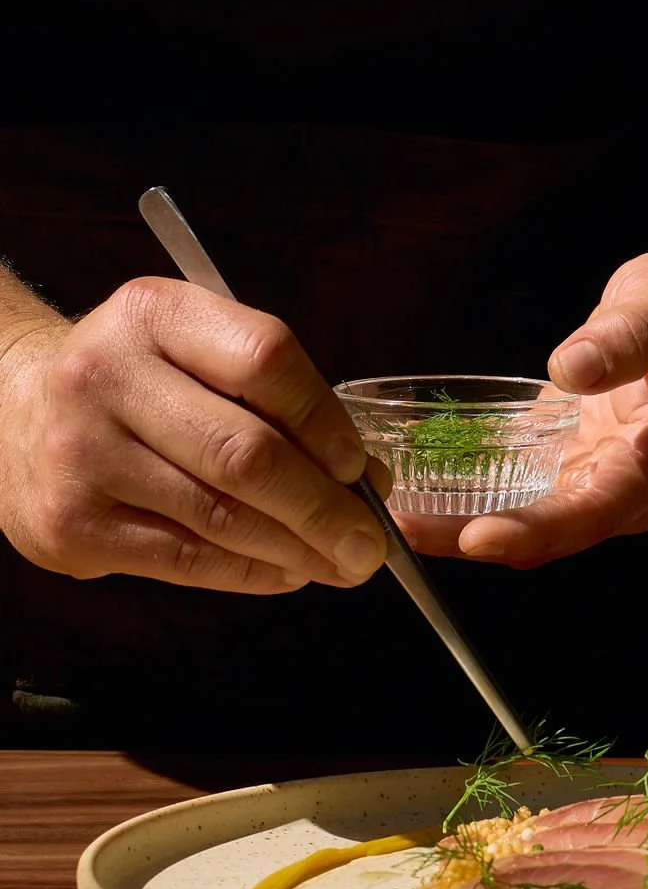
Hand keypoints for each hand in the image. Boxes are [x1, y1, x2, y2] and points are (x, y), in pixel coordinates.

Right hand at [0, 276, 390, 592]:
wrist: (11, 412)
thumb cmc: (136, 386)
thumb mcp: (193, 356)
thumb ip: (274, 403)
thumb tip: (366, 481)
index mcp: (154, 314)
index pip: (264, 359)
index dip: (325, 421)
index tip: (361, 467)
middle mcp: (107, 377)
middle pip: (245, 453)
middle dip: (323, 508)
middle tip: (370, 545)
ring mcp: (83, 455)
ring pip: (221, 518)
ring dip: (298, 551)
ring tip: (341, 565)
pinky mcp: (73, 525)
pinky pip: (187, 560)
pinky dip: (251, 573)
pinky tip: (287, 572)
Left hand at [400, 236, 647, 565]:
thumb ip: (625, 339)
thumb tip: (574, 369)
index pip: (593, 513)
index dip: (533, 530)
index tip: (474, 537)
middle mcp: (626, 489)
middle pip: (547, 533)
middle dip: (474, 537)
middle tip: (401, 533)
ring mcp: (594, 479)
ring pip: (521, 519)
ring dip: (458, 524)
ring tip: (390, 519)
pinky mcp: (567, 463)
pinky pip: (512, 489)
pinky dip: (465, 490)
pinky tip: (410, 481)